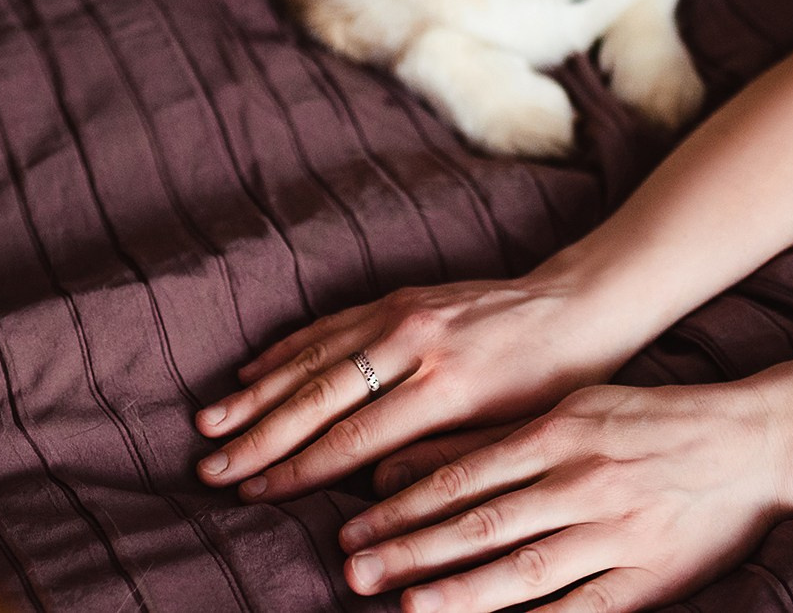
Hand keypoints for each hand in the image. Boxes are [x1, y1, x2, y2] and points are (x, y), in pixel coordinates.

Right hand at [194, 274, 641, 501]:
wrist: (582, 305)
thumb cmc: (555, 384)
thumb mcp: (510, 434)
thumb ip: (441, 461)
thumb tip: (369, 497)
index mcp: (447, 385)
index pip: (353, 438)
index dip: (296, 471)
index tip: (251, 496)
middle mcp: (416, 342)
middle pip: (319, 396)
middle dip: (259, 437)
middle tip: (209, 467)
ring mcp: (404, 311)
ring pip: (314, 355)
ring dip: (257, 393)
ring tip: (211, 423)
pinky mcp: (401, 295)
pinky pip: (331, 324)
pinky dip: (287, 350)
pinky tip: (253, 372)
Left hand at [337, 382, 789, 612]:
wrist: (752, 441)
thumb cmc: (645, 422)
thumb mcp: (569, 408)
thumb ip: (491, 438)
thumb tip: (401, 464)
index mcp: (559, 432)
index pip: (465, 474)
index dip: (405, 505)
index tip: (354, 528)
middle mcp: (582, 480)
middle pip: (484, 523)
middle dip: (414, 551)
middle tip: (353, 572)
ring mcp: (616, 531)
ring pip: (526, 570)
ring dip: (462, 593)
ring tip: (407, 608)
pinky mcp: (649, 576)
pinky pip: (583, 609)